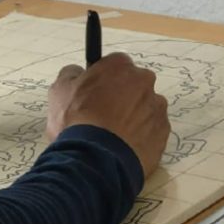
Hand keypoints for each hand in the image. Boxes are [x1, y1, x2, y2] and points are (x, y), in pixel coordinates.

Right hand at [46, 53, 170, 177]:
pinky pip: (152, 131)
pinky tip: (124, 148)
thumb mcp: (59, 90)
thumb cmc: (77, 120)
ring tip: (113, 137)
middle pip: (134, 85)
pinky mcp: (163, 132)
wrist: (96, 159)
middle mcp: (144, 81)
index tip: (95, 93)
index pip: (115, 64)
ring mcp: (157, 108)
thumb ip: (71, 74)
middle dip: (122, 97)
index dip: (104, 79)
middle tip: (104, 116)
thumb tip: (77, 73)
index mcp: (120, 66)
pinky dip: (141, 137)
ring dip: (133, 117)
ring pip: (145, 108)